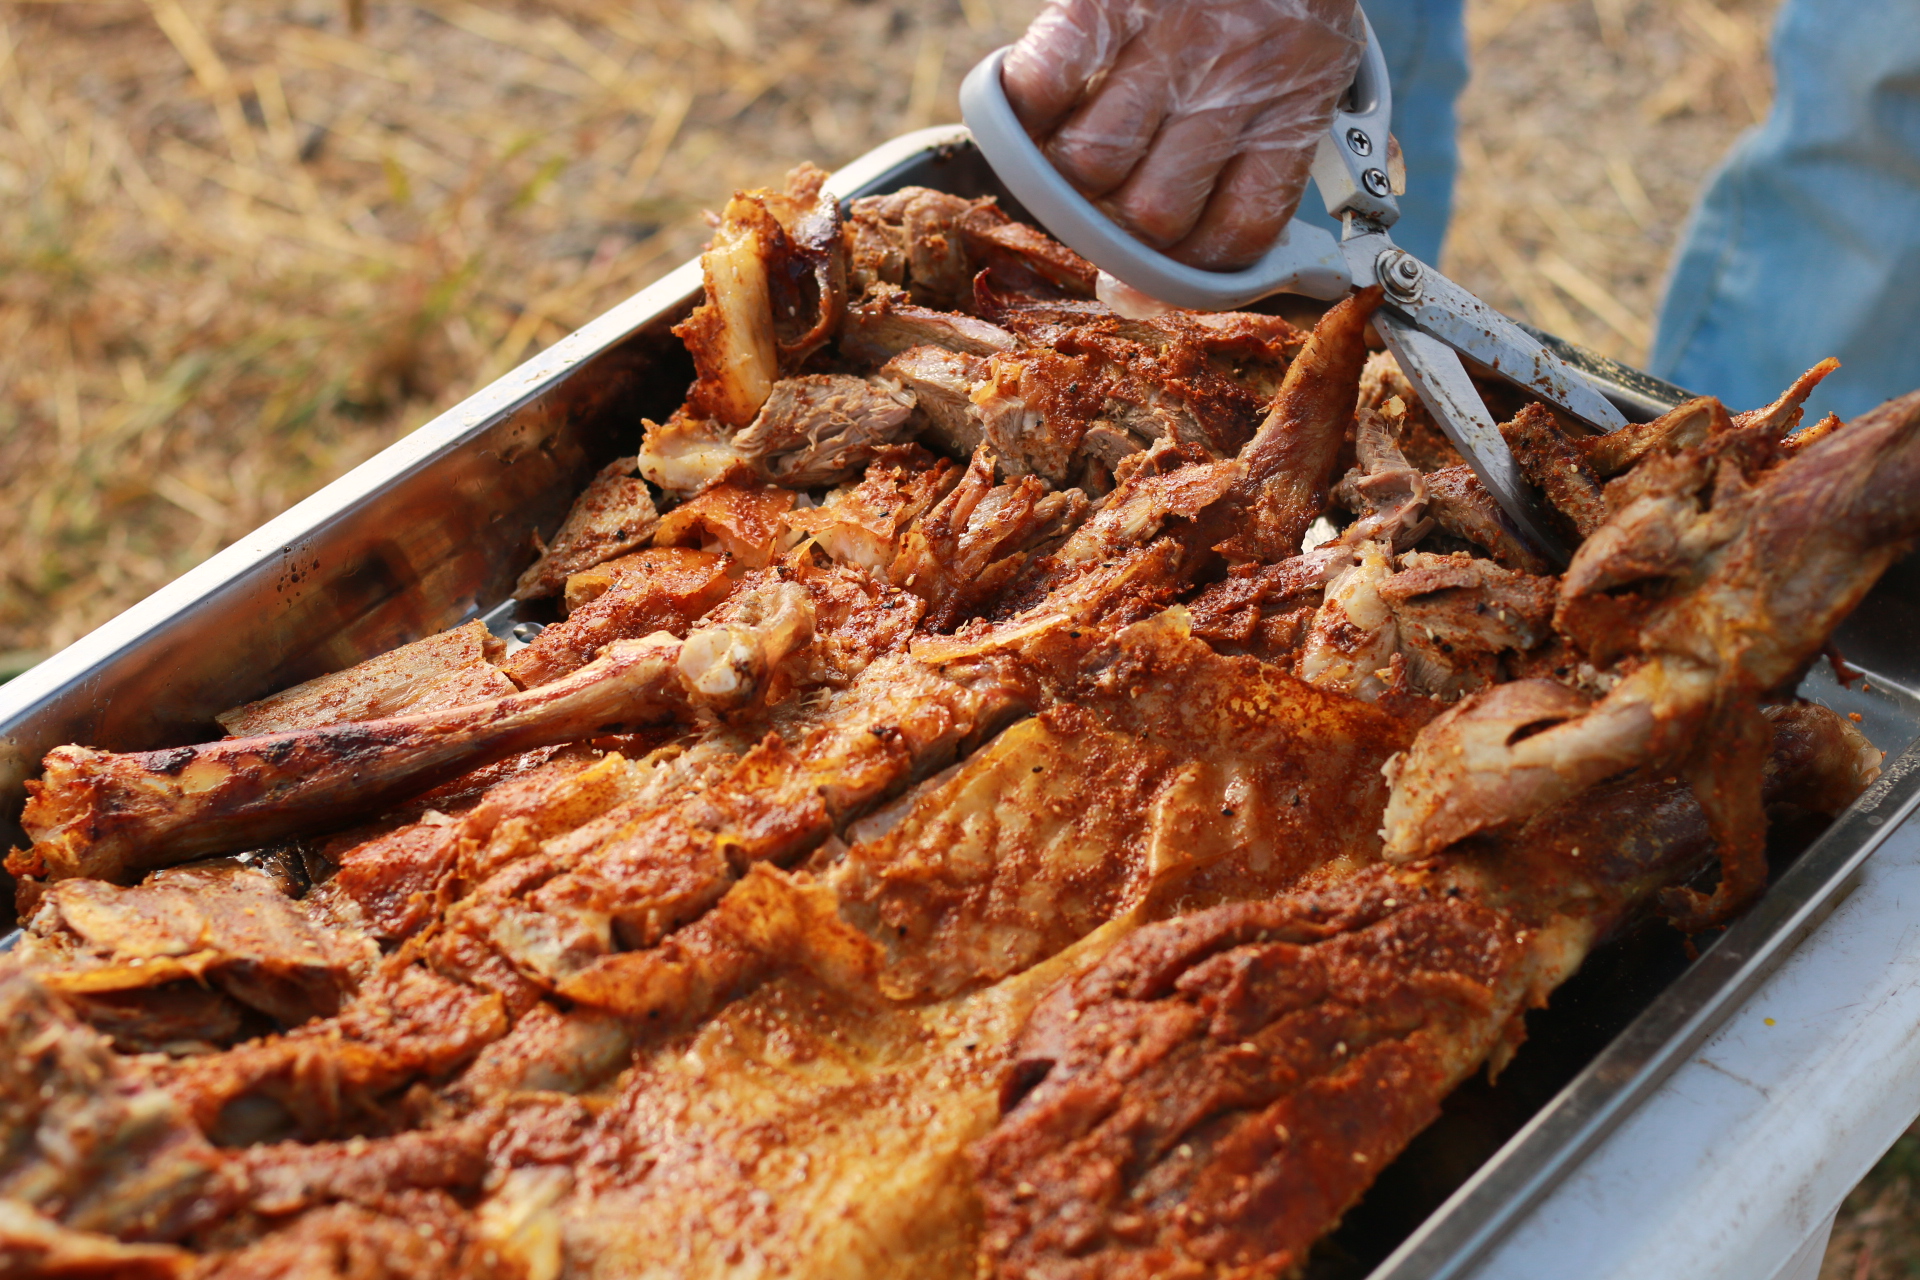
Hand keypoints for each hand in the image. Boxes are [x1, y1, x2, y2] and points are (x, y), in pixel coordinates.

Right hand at [1001, 0, 1363, 269]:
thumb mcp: (1313, 60)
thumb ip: (1270, 143)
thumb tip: (1194, 237)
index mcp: (1293, 109)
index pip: (1235, 237)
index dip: (1187, 266)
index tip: (1161, 261)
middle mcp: (1230, 87)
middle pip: (1150, 216)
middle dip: (1118, 225)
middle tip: (1106, 200)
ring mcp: (1166, 45)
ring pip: (1091, 166)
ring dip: (1068, 174)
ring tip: (1070, 149)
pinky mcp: (1103, 1)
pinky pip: (1043, 86)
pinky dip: (1025, 106)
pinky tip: (1037, 100)